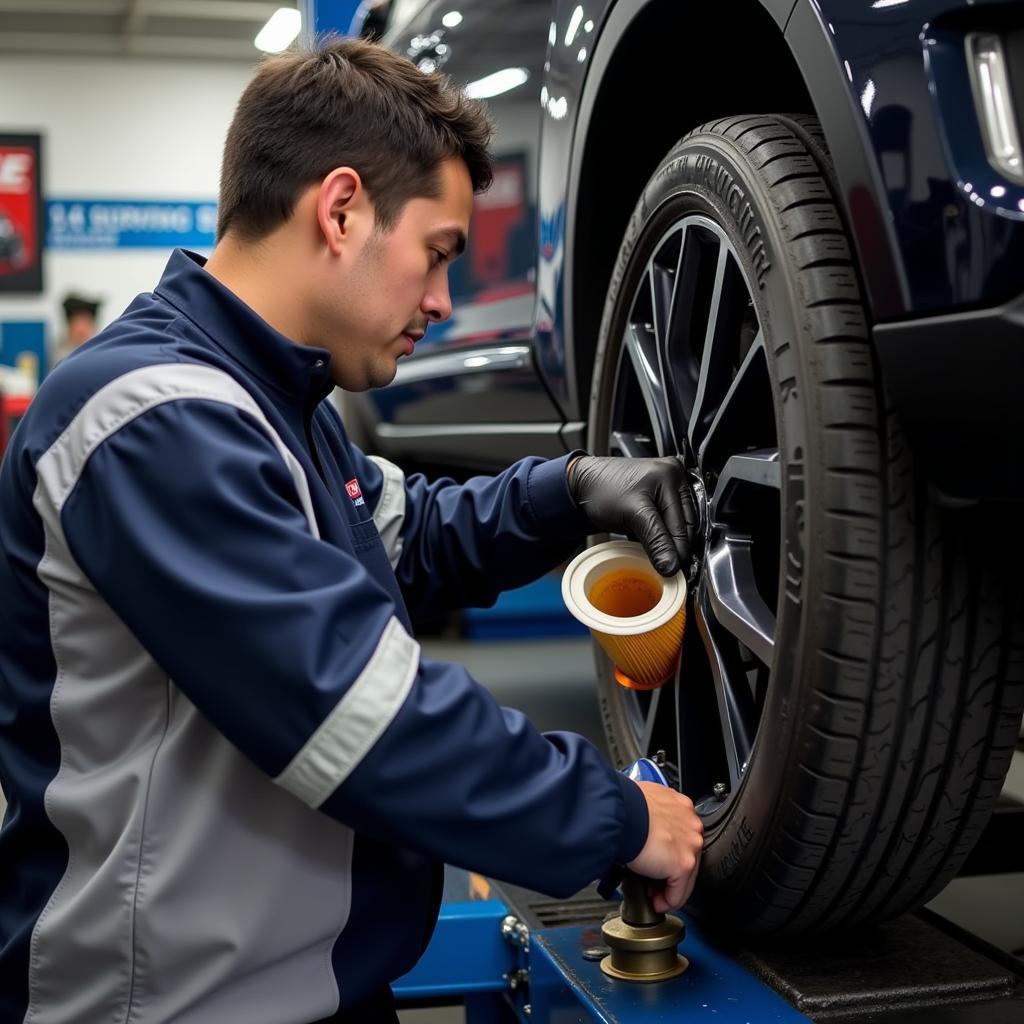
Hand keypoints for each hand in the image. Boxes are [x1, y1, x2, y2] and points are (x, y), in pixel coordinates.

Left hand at [567, 455, 697, 575]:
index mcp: (671, 474)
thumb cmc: (601, 490)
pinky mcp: (659, 496)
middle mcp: (674, 476)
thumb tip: (671, 564)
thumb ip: (655, 539)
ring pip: (678, 524)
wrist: (583, 486)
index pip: (684, 523)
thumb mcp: (632, 514)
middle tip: (668, 567)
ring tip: (662, 557)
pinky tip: (657, 544)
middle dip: (676, 547)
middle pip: (685, 523)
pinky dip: (663, 535)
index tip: (673, 569)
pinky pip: (669, 521)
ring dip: (670, 542)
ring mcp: (667, 486)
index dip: (679, 549)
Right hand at [627, 781, 703, 911]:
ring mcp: (690, 844)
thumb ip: (649, 815)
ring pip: (685, 877)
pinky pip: (678, 892)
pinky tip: (654, 902)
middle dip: (668, 872)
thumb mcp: (642, 802)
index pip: (681, 838)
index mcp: (681, 806)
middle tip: (651, 882)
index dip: (667, 854)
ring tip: (651, 894)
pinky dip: (667, 901)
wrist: (618, 812)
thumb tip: (640, 829)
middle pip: (685, 857)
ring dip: (668, 889)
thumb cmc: (622, 805)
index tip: (655, 862)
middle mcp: (691, 824)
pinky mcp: (684, 864)